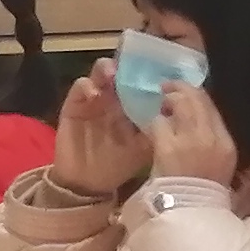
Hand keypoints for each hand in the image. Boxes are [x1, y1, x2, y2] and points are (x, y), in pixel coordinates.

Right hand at [49, 62, 148, 198]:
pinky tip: (94, 93)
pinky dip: (87, 86)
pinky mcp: (75, 104)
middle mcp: (115, 98)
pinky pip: (80, 87)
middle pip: (123, 72)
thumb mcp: (144, 149)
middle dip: (128, 67)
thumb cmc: (118, 165)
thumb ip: (158, 131)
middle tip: (134, 69)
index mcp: (134, 106)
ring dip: (106, 69)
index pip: (142, 83)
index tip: (159, 74)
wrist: (87, 183)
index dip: (149, 75)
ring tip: (112, 74)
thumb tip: (174, 114)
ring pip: (101, 73)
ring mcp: (94, 98)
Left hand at [139, 76, 234, 186]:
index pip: (212, 107)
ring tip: (162, 107)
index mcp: (225, 143)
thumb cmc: (201, 191)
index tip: (186, 93)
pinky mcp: (168, 146)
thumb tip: (198, 118)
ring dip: (167, 102)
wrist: (188, 211)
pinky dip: (156, 123)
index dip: (197, 95)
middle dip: (180, 89)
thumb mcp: (219, 164)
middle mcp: (210, 137)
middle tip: (168, 88)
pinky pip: (159, 122)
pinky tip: (154, 130)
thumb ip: (212, 139)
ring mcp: (189, 141)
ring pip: (178, 104)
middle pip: (196, 98)